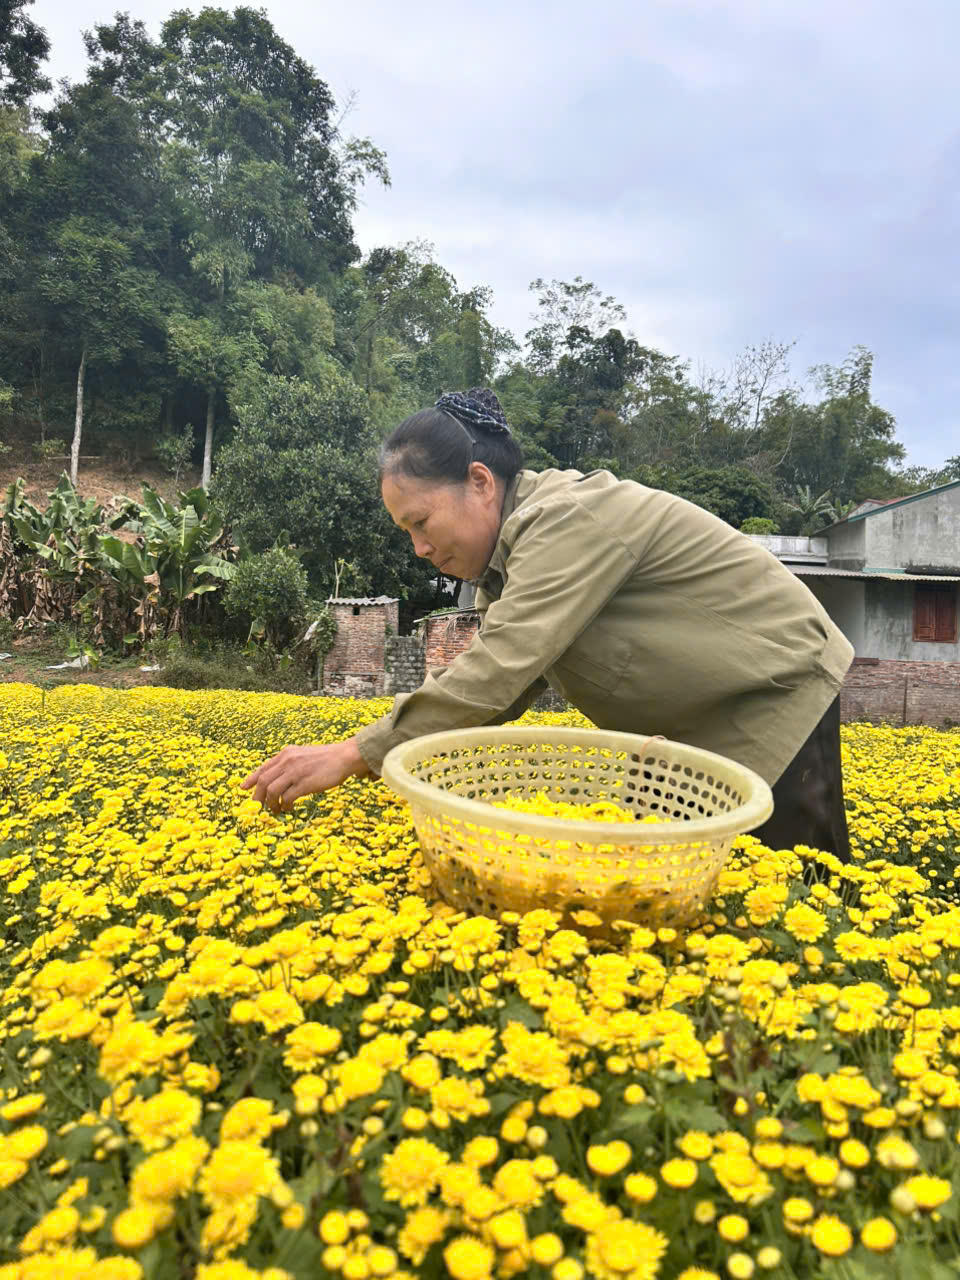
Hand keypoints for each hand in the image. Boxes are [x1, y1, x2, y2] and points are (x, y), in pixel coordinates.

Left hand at [240, 737, 369, 812]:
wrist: (344, 757)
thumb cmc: (326, 758)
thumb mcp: (303, 755)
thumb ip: (289, 763)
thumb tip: (278, 777)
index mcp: (286, 754)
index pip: (263, 767)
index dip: (251, 779)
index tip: (243, 788)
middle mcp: (287, 761)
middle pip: (263, 781)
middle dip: (258, 797)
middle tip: (260, 807)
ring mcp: (295, 772)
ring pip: (271, 790)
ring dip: (271, 803)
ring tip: (276, 810)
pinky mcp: (305, 783)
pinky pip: (287, 797)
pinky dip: (285, 805)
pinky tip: (289, 808)